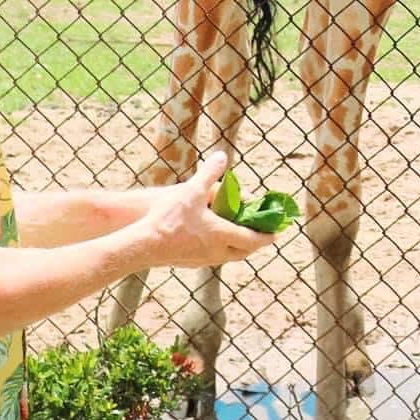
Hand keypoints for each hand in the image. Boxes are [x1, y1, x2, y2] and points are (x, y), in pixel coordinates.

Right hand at [136, 151, 281, 268]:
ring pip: (228, 258)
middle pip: (243, 252)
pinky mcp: (189, 264)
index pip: (252, 239)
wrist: (142, 245)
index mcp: (222, 235)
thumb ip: (209, 173)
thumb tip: (222, 156)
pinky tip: (214, 241)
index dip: (266, 235)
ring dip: (238, 248)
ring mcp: (202, 261)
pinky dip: (221, 250)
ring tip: (241, 237)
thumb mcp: (191, 190)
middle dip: (255, 243)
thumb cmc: (169, 219)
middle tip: (261, 235)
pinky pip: (212, 259)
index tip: (277, 233)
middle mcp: (216, 252)